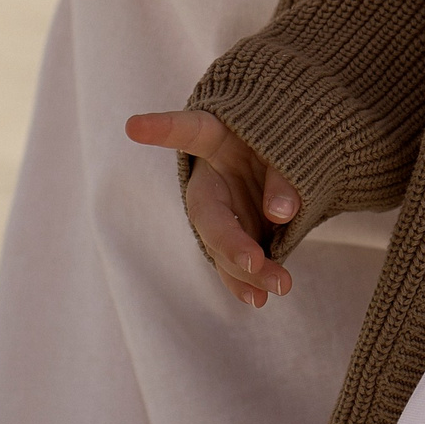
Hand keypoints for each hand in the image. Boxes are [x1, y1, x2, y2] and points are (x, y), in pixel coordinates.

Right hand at [126, 110, 301, 308]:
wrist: (287, 158)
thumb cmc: (282, 142)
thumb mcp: (290, 147)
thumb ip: (284, 175)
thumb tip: (281, 211)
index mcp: (217, 138)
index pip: (189, 129)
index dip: (162, 127)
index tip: (133, 125)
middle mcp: (210, 178)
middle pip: (209, 212)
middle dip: (229, 240)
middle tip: (254, 260)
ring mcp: (220, 210)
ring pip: (222, 245)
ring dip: (247, 269)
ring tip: (280, 285)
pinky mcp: (232, 234)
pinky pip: (231, 262)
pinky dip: (245, 281)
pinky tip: (257, 298)